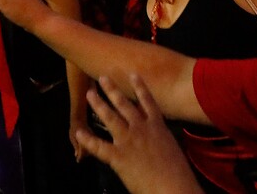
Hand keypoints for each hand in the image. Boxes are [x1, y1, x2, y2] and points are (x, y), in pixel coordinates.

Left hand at [73, 75, 201, 193]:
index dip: (139, 87)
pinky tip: (79, 132)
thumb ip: (161, 141)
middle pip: (124, 104)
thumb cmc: (178, 173)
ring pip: (110, 117)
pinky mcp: (118, 157)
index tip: (132, 74)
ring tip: (90, 93)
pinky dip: (88, 140)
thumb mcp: (171, 149)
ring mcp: (129, 141)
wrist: (174, 187)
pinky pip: (99, 146)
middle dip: (112, 90)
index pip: (147, 102)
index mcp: (157, 127)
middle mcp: (142, 129)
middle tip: (102, 77)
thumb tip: (157, 140)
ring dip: (99, 104)